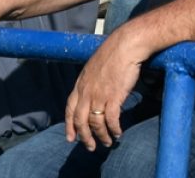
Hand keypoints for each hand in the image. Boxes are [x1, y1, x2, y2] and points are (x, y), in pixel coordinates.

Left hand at [64, 27, 144, 149]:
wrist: (125, 45)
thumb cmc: (112, 54)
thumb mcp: (93, 67)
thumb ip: (89, 82)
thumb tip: (91, 94)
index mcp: (80, 83)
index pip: (70, 108)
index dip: (69, 125)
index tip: (71, 138)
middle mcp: (87, 91)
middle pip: (80, 121)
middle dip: (85, 137)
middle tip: (91, 147)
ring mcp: (99, 95)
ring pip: (96, 123)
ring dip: (102, 136)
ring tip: (108, 141)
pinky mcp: (113, 97)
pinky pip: (111, 120)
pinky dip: (114, 129)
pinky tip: (118, 133)